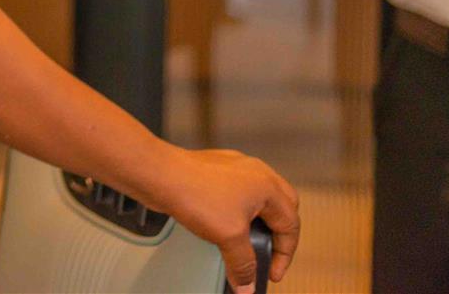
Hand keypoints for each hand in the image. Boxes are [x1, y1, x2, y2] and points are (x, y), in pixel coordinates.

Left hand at [151, 146, 298, 291]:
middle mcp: (255, 171)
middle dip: (279, 233)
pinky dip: (237, 210)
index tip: (271, 273)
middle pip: (282, 206)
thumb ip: (243, 264)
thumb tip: (247, 285)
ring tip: (248, 240)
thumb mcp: (228, 237)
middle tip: (270, 252)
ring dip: (257, 220)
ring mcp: (234, 167)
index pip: (290, 225)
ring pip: (258, 197)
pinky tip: (224, 223)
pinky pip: (236, 192)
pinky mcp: (215, 170)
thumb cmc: (195, 193)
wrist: (159, 174)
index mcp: (267, 185)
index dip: (283, 255)